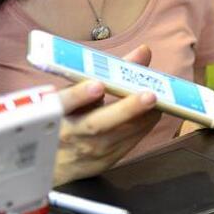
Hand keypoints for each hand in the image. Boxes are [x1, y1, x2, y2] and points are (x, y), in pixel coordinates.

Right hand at [52, 45, 160, 185]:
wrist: (54, 162)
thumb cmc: (65, 117)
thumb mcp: (74, 91)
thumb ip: (108, 70)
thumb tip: (143, 51)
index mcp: (54, 111)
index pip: (63, 103)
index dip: (79, 95)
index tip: (97, 86)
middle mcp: (70, 134)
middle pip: (96, 124)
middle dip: (125, 109)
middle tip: (149, 95)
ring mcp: (87, 152)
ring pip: (116, 136)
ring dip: (141, 118)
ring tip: (159, 101)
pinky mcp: (103, 162)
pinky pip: (126, 144)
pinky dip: (142, 127)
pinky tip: (153, 114)